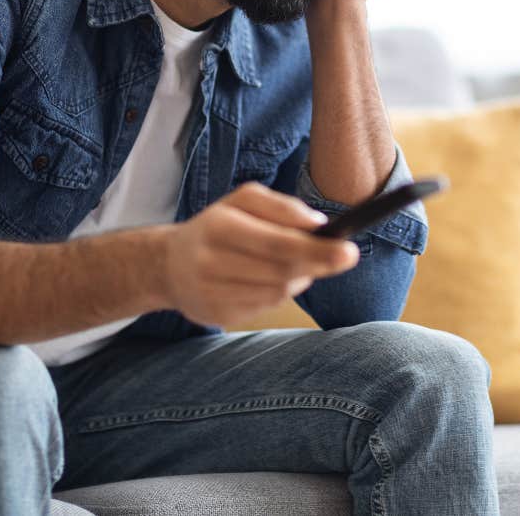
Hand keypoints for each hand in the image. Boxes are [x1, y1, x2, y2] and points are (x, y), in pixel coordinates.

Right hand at [163, 182, 359, 326]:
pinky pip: (264, 308)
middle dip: (317, 264)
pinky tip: (266, 280)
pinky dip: (276, 294)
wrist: (170, 264)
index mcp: (217, 226)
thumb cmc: (217, 226)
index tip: (349, 250)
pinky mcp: (217, 317)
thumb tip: (318, 225)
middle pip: (281, 271)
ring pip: (277, 293)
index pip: (276, 243)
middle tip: (345, 256)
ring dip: (297, 279)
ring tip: (294, 264)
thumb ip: (280, 206)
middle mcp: (210, 261)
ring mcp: (211, 293)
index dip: (315, 250)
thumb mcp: (241, 202)